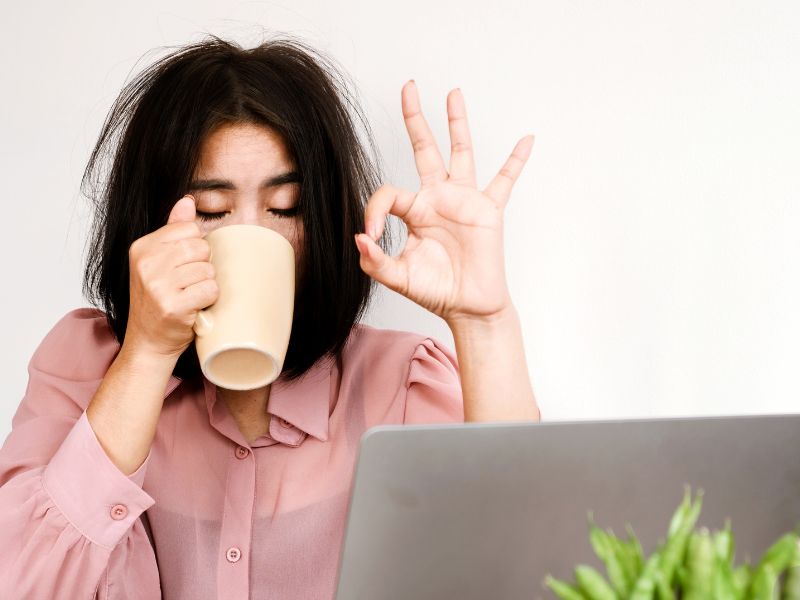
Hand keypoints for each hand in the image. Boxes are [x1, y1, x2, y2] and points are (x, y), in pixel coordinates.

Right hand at [125, 196, 217, 357]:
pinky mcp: (172, 306)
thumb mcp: (158, 262)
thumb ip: (172, 230)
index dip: (195, 248)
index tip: (182, 266)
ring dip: (205, 285)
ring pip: (208, 269)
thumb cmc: (157, 301)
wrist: (147, 342)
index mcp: (142, 248)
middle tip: (187, 284)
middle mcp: (146, 264)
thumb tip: (187, 201)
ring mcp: (158, 285)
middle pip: (201, 247)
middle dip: (202, 266)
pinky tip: (195, 307)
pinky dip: (209, 300)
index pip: (189, 228)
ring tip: (189, 296)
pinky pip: (210, 289)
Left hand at [354, 81, 533, 323]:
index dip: (373, 211)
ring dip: (457, 123)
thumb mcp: (396, 277)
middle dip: (415, 118)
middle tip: (409, 87)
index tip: (370, 237)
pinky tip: (526, 139)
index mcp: (413, 211)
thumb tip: (359, 238)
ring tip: (453, 93)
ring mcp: (464, 201)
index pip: (387, 193)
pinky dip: (516, 161)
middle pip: (424, 149)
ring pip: (460, 153)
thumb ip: (374, 261)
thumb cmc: (435, 291)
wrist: (467, 307)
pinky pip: (505, 180)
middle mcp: (438, 198)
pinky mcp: (489, 210)